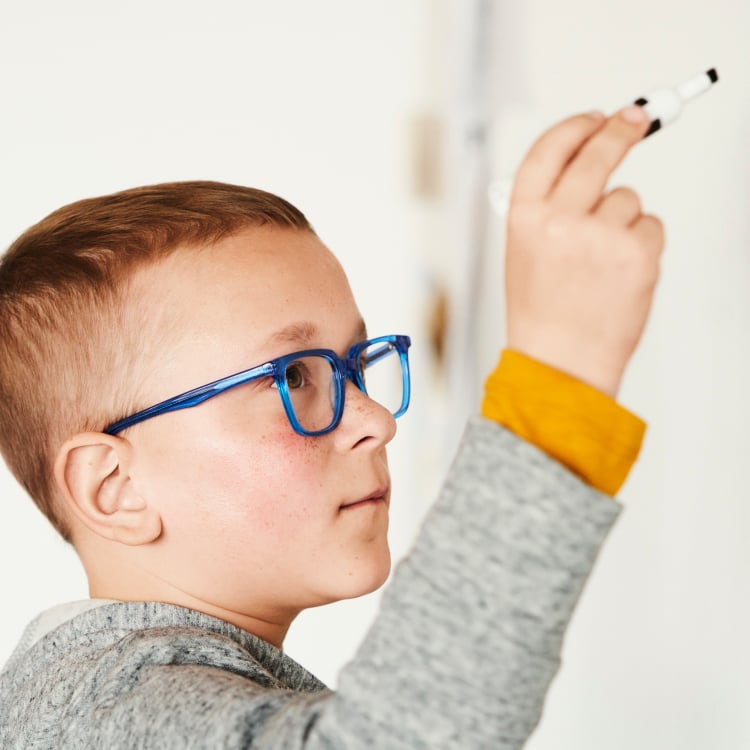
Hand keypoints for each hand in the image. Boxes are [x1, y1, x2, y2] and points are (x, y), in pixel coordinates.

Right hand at [505, 107, 663, 396]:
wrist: (561, 361)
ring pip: (627, 199)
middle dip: (620, 130)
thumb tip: (584, 163)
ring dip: (622, 220)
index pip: (549, 149)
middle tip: (635, 120)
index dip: (574, 127)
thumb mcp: (523, 253)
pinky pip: (650, 226)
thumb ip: (547, 208)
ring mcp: (601, 235)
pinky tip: (619, 272)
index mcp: (524, 217)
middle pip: (597, 153)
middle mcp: (560, 220)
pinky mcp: (637, 253)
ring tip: (601, 261)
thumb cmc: (542, 313)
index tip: (594, 118)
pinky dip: (640, 244)